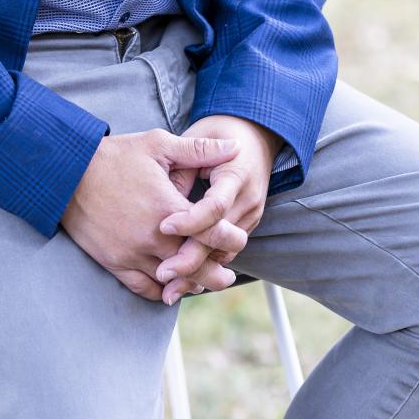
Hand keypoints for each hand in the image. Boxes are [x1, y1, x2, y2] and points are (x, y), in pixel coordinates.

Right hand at [60, 129, 238, 301]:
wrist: (67, 174)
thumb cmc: (115, 156)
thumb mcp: (159, 145)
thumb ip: (200, 151)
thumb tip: (235, 147)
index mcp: (168, 208)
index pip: (210, 234)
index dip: (229, 239)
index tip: (237, 239)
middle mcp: (152, 238)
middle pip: (194, 266)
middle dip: (214, 272)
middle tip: (228, 275)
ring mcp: (131, 254)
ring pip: (170, 282)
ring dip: (189, 283)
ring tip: (204, 281)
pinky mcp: (113, 263)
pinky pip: (143, 289)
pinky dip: (161, 291)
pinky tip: (171, 287)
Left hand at [155, 115, 280, 302]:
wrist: (256, 133)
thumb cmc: (221, 130)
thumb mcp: (198, 136)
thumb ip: (182, 168)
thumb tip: (162, 202)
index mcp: (237, 173)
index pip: (215, 206)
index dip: (189, 221)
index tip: (164, 227)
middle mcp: (249, 198)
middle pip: (221, 238)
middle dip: (191, 260)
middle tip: (162, 274)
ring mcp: (252, 214)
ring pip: (225, 252)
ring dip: (197, 271)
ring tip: (168, 288)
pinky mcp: (248, 224)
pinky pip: (227, 250)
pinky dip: (207, 265)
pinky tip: (184, 278)